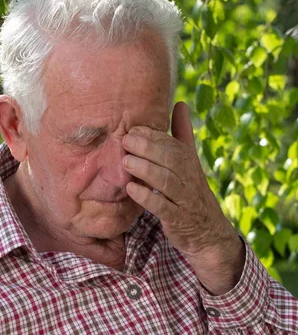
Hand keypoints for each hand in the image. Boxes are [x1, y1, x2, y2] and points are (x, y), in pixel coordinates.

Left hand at [122, 101, 244, 294]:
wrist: (208, 232)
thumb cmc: (191, 190)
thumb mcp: (189, 161)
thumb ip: (183, 133)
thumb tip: (181, 102)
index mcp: (189, 160)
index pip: (171, 144)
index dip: (152, 136)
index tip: (132, 129)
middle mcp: (189, 177)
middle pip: (170, 159)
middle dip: (148, 148)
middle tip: (125, 141)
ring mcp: (185, 199)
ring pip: (167, 181)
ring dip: (146, 170)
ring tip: (126, 162)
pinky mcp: (178, 219)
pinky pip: (163, 208)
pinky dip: (147, 198)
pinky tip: (131, 189)